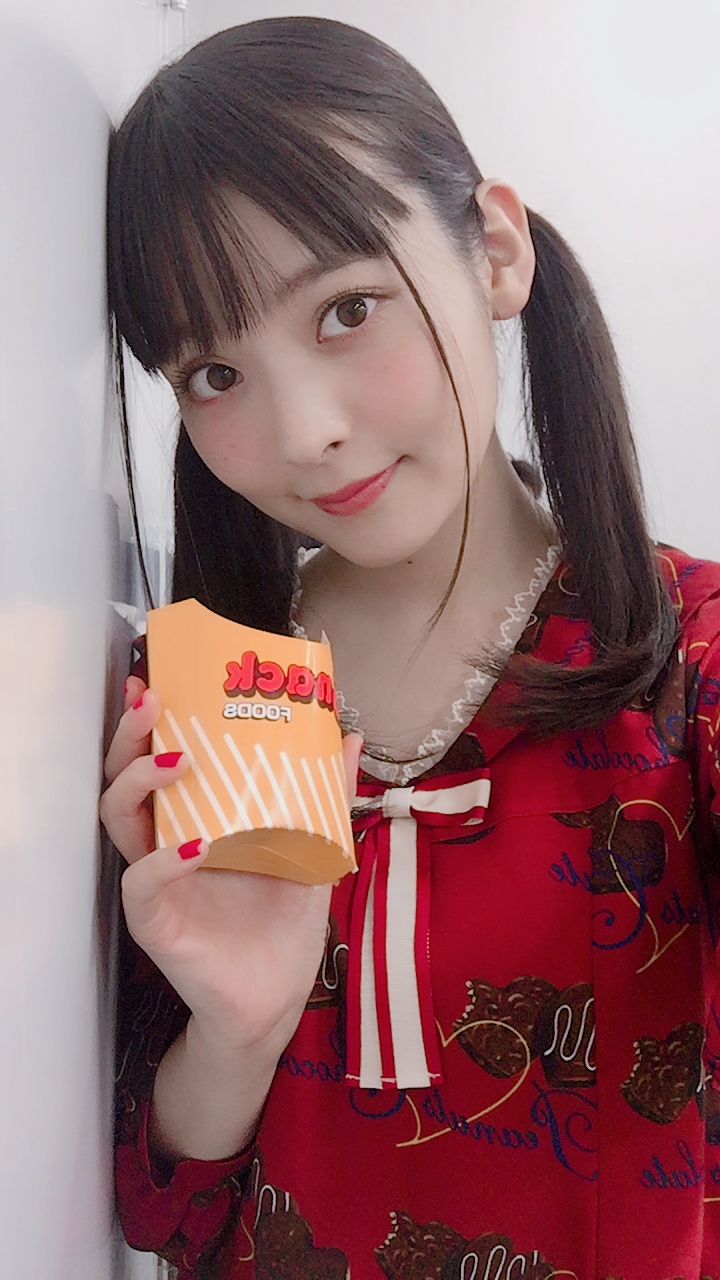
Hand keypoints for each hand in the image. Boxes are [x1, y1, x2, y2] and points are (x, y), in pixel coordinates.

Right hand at [101, 677, 361, 1050]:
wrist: (276, 993)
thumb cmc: (282, 918)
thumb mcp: (313, 846)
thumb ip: (327, 795)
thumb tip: (350, 735)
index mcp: (194, 816)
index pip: (157, 757)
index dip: (150, 720)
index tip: (158, 679)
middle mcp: (164, 839)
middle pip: (124, 776)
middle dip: (130, 734)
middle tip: (153, 701)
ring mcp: (155, 878)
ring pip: (119, 819)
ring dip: (141, 782)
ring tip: (177, 761)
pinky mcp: (155, 920)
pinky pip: (142, 882)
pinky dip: (163, 860)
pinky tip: (194, 845)